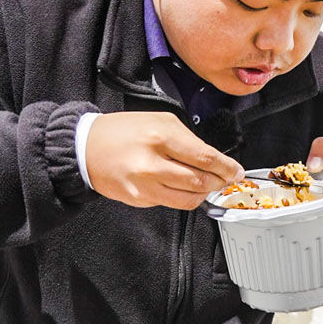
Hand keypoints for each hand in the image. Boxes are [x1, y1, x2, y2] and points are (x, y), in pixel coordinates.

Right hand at [86, 112, 243, 209]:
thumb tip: (213, 160)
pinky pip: (170, 202)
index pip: (205, 158)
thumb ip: (188, 140)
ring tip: (205, 183)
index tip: (236, 171)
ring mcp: (144, 186)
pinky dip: (181, 196)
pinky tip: (180, 185)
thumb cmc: (123, 131)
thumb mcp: (159, 121)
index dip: (226, 168)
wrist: (86, 147)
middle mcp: (152, 164)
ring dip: (203, 193)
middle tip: (225, 178)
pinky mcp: (138, 199)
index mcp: (160, 137)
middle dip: (218, 182)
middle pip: (200, 182)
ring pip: (188, 200)